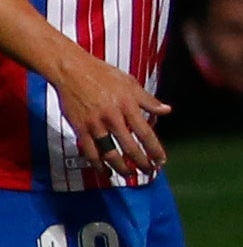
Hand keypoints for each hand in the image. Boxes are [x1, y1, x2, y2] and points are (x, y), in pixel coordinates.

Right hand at [54, 49, 167, 177]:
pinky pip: (89, 151)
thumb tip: (167, 110)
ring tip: (129, 175)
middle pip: (129, 147)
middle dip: (141, 163)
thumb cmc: (103, 75)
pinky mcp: (80, 128)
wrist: (72, 71)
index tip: (161, 161)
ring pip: (109, 153)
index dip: (155, 150)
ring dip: (121, 167)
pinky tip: (105, 171)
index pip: (146, 133)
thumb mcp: (130, 83)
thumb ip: (148, 100)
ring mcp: (95, 124)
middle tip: (149, 172)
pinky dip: (97, 164)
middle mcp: (113, 118)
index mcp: (128, 106)